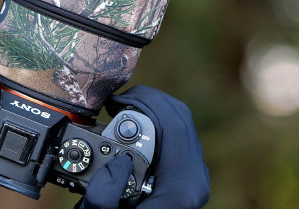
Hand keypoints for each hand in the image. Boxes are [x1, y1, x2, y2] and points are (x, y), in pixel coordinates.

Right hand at [78, 85, 209, 208]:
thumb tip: (119, 161)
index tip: (114, 103)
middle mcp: (194, 180)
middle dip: (147, 101)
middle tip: (116, 103)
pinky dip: (156, 124)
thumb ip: (103, 196)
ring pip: (181, 123)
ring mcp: (194, 177)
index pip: (174, 124)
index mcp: (181, 188)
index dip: (145, 103)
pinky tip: (133, 127)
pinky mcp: (188, 175)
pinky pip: (177, 136)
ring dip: (151, 110)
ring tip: (121, 111)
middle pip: (179, 117)